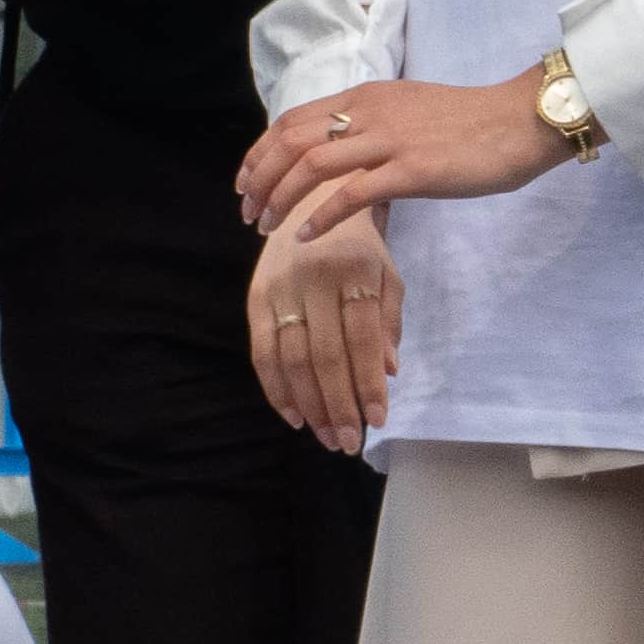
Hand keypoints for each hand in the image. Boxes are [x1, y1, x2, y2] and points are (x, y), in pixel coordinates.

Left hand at [240, 77, 572, 236]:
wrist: (523, 120)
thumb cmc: (476, 122)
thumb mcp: (413, 113)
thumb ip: (377, 129)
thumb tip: (351, 159)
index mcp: (367, 97)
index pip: (292, 120)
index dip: (260, 151)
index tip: (247, 181)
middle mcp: (369, 113)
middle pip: (290, 141)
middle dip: (259, 178)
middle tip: (249, 211)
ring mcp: (390, 140)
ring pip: (310, 165)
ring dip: (280, 198)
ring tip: (267, 227)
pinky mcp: (412, 170)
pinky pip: (350, 194)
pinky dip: (320, 216)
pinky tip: (307, 236)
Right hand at [245, 202, 399, 448]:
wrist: (310, 201)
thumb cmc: (359, 247)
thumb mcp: (387, 274)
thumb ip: (387, 322)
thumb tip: (389, 372)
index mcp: (354, 272)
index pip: (362, 339)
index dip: (369, 383)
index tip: (379, 419)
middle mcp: (312, 280)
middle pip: (325, 355)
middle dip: (339, 405)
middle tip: (350, 442)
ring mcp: (279, 290)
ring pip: (291, 359)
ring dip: (309, 405)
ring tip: (328, 437)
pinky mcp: (254, 298)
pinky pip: (262, 352)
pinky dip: (275, 389)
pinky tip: (294, 417)